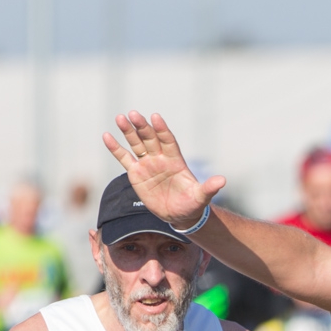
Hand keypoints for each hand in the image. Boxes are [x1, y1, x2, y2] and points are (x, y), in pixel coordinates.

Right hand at [102, 111, 225, 229]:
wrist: (179, 215)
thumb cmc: (192, 204)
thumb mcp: (201, 197)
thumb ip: (209, 188)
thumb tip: (223, 180)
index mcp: (176, 160)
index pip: (168, 141)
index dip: (162, 130)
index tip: (156, 117)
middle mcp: (161, 158)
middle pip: (150, 139)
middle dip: (142, 127)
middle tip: (134, 114)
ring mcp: (147, 165)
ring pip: (136, 144)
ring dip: (128, 132)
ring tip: (119, 118)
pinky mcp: (136, 174)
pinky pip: (124, 159)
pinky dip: (115, 148)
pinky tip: (106, 136)